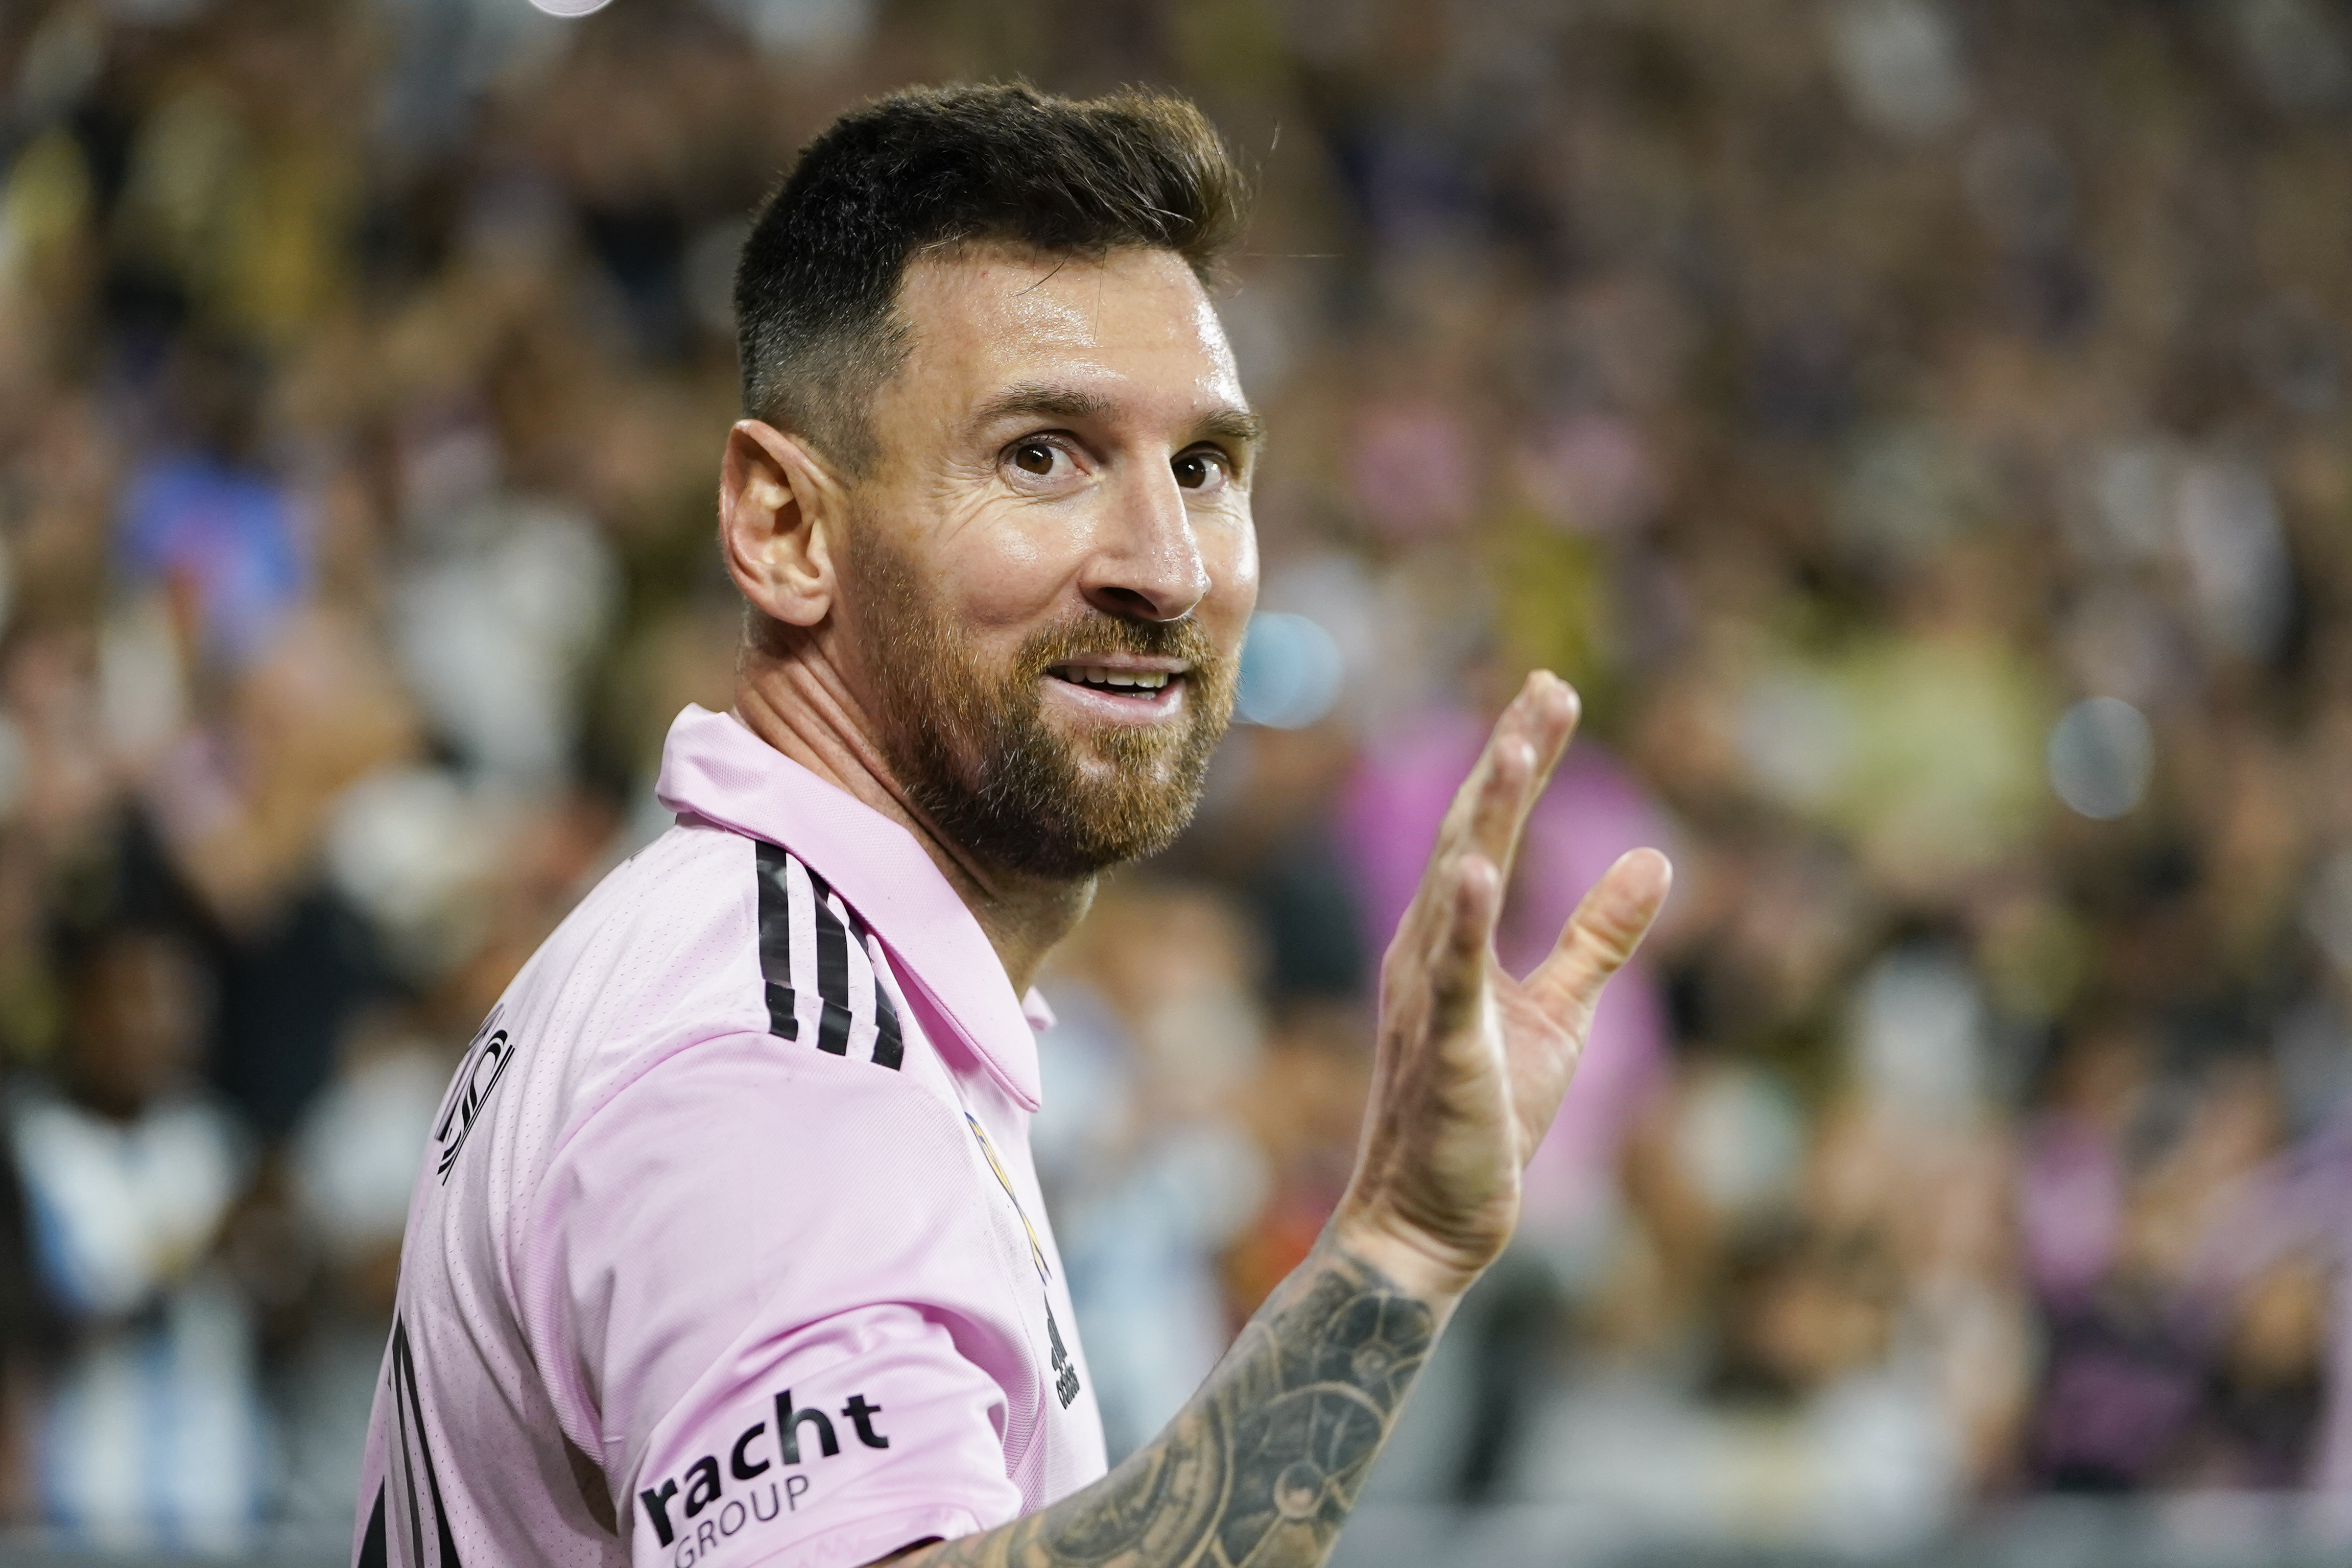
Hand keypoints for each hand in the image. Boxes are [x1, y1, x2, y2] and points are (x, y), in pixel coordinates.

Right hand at [1333, 671, 1670, 1302]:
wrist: (1429, 1223)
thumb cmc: (1486, 1120)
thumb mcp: (1561, 1014)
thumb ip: (1598, 937)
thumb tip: (1654, 858)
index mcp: (1452, 941)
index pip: (1488, 831)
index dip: (1522, 759)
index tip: (1554, 693)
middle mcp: (1426, 952)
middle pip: (1470, 834)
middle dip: (1511, 759)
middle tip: (1550, 686)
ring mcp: (1429, 997)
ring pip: (1457, 886)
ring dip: (1486, 815)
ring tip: (1519, 747)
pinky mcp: (1445, 1049)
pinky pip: (1453, 975)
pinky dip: (1464, 919)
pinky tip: (1478, 870)